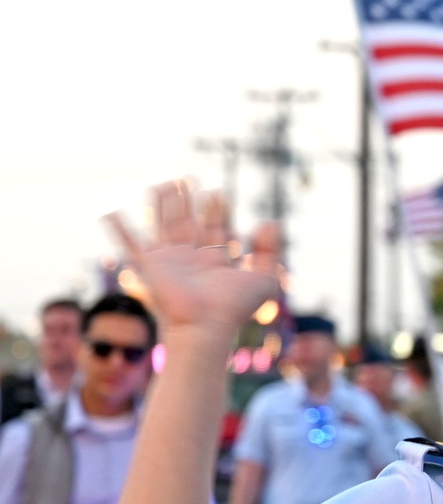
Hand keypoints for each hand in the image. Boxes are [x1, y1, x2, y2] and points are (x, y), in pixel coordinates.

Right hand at [105, 180, 281, 342]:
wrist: (204, 325)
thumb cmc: (234, 309)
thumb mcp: (263, 280)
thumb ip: (269, 252)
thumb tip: (271, 222)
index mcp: (215, 263)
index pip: (216, 231)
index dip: (218, 212)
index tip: (219, 194)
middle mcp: (191, 260)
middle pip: (188, 224)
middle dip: (188, 202)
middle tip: (188, 178)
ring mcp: (169, 262)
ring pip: (164, 225)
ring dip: (163, 205)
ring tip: (163, 183)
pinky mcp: (151, 266)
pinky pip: (131, 244)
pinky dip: (119, 229)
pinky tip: (109, 213)